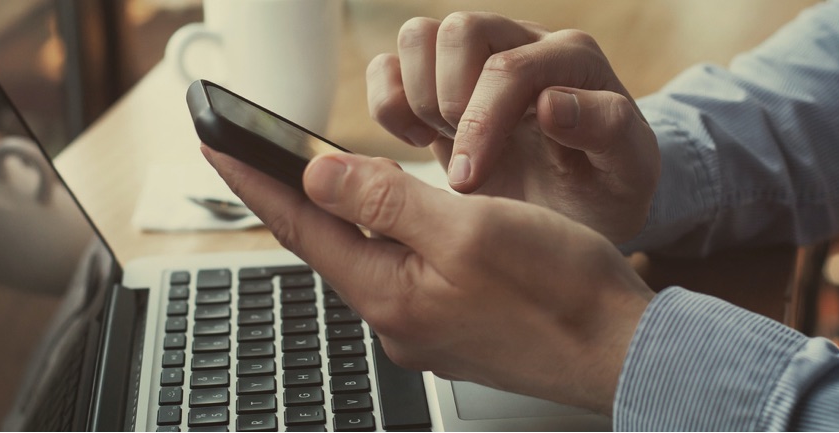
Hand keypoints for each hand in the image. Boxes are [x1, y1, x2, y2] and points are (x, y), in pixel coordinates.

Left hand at [203, 145, 654, 412]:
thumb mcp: (467, 227)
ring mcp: (426, 327)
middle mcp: (397, 318)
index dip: (256, 179)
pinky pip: (404, 271)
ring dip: (341, 214)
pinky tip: (395, 220)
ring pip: (367, 256)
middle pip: (326, 244)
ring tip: (313, 176)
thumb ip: (386, 200)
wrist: (621, 351)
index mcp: (389, 293)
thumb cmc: (561, 293)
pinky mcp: (455, 326)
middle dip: (288, 195)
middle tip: (252, 152)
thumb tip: (317, 176)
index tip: (217, 143)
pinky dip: (388, 235)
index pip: (300, 226)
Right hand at [366, 12, 659, 242]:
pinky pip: (389, 63)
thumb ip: (609, 130)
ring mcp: (477, 58)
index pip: (510, 67)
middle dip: (450, 103)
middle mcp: (523, 43)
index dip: (482, 122)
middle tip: (467, 161)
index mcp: (574, 59)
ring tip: (445, 144)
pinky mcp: (439, 81)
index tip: (472, 181)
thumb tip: (552, 102)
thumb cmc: (605, 191)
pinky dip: (389, 102)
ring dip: (419, 98)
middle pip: (460, 30)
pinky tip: (419, 140)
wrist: (579, 210)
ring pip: (419, 36)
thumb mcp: (630, 173)